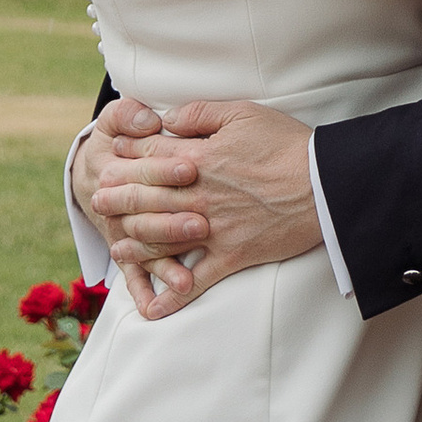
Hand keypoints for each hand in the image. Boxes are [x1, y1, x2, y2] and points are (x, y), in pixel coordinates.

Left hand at [90, 97, 323, 318]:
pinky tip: (153, 308)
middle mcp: (197, 197)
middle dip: (118, 198)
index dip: (127, 155)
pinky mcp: (230, 256)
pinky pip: (195, 282)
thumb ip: (200, 113)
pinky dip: (172, 297)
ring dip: (134, 244)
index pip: (151, 156)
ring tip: (116, 246)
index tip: (111, 155)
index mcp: (198, 158)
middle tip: (98, 199)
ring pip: (161, 241)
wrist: (322, 184)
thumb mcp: (242, 113)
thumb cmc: (285, 144)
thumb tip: (168, 118)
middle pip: (146, 198)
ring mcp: (211, 230)